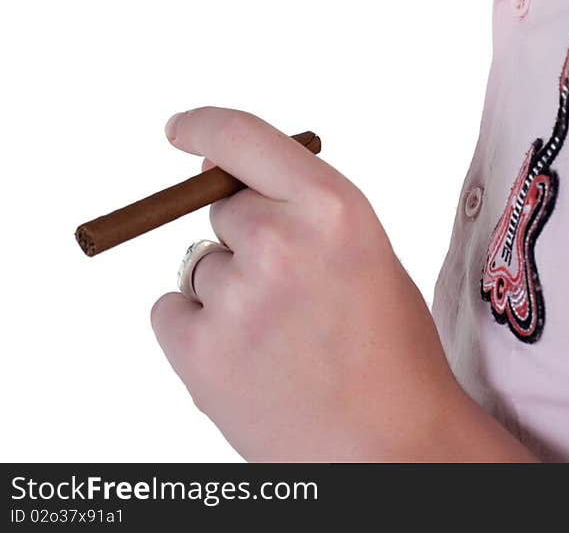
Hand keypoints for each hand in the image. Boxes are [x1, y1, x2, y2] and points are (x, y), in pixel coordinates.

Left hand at [149, 106, 465, 461]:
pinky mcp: (199, 351)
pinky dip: (196, 332)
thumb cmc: (387, 347)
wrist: (390, 448)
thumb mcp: (363, 250)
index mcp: (332, 205)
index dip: (205, 127)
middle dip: (247, 238)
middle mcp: (279, 240)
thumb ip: (301, 206)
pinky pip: (170, 311)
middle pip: (224, 208)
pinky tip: (246, 361)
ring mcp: (236, 297)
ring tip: (280, 340)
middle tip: (292, 293)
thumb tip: (219, 172)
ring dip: (227, 292)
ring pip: (201, 265)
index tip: (179, 129)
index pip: (245, 137)